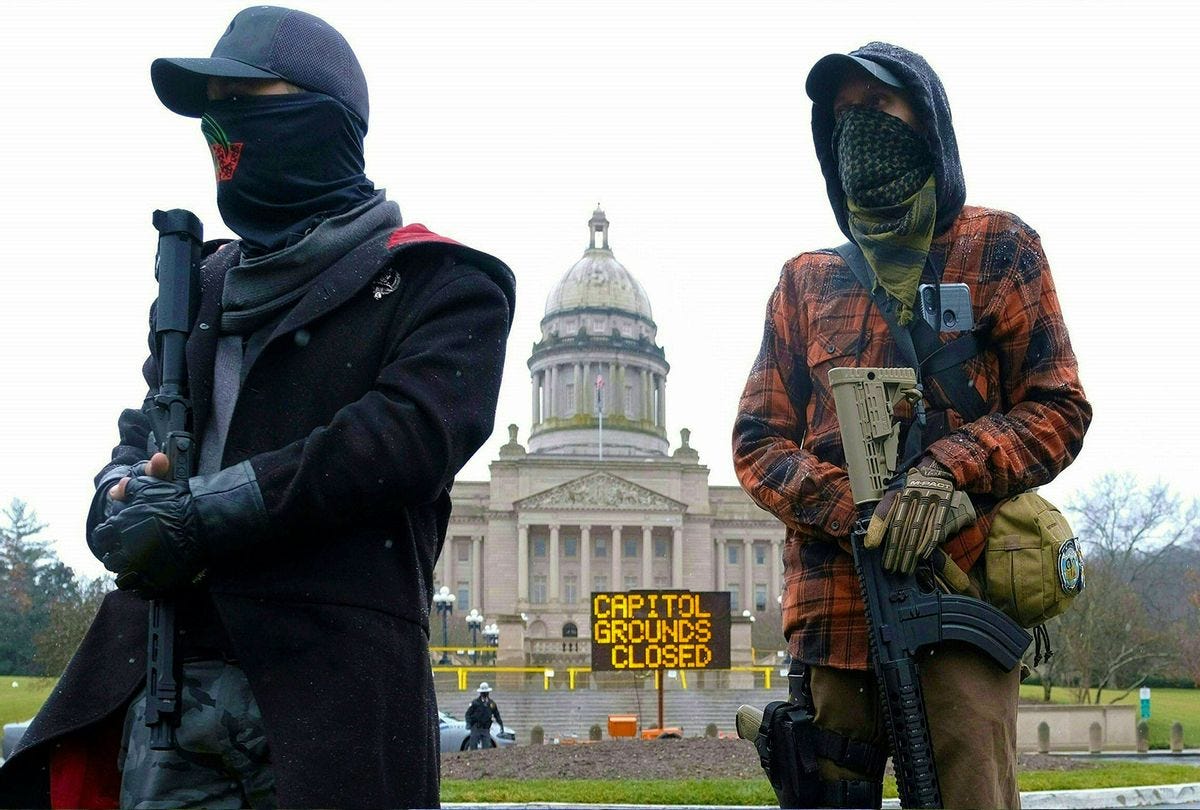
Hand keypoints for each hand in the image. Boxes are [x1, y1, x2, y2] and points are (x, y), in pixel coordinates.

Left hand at [90, 460, 268, 596]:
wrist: (203, 524)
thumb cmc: (177, 504)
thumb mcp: (151, 488)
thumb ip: (130, 489)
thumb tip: (113, 492)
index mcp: (120, 529)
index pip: (100, 538)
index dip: (107, 538)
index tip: (115, 539)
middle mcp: (126, 552)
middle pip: (111, 561)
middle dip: (118, 557)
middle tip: (128, 554)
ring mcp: (141, 569)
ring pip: (124, 580)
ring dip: (129, 575)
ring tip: (139, 569)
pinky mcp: (156, 583)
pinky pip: (142, 592)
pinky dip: (145, 587)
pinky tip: (153, 578)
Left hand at [863, 457, 956, 573]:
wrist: (934, 471)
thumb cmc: (909, 490)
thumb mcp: (892, 498)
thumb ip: (880, 519)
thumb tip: (869, 544)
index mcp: (900, 496)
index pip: (893, 523)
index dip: (889, 543)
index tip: (884, 560)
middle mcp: (914, 498)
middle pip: (905, 529)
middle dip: (899, 552)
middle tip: (893, 569)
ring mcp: (930, 502)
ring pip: (919, 530)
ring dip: (912, 552)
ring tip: (906, 568)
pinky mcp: (943, 506)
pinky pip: (936, 528)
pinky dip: (929, 543)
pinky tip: (922, 556)